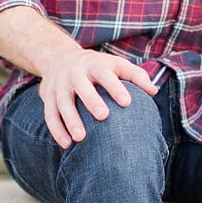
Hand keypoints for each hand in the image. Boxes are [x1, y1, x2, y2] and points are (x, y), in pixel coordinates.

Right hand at [39, 47, 157, 148]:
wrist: (58, 57)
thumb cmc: (97, 67)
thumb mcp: (115, 64)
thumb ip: (135, 75)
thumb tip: (153, 92)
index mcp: (93, 65)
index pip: (105, 74)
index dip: (115, 87)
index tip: (127, 102)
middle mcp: (74, 73)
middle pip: (81, 86)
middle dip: (91, 100)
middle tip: (103, 116)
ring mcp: (59, 86)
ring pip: (62, 102)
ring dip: (70, 120)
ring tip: (81, 138)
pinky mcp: (48, 97)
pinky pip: (50, 115)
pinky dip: (56, 130)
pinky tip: (66, 145)